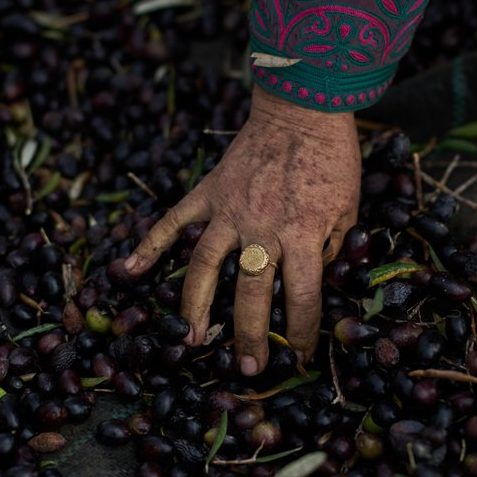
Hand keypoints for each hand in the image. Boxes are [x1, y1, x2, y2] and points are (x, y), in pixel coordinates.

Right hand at [124, 88, 361, 374]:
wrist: (302, 108)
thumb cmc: (331, 160)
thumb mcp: (348, 209)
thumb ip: (330, 250)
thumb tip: (315, 284)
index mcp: (302, 234)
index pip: (301, 297)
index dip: (300, 333)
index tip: (298, 356)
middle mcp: (261, 227)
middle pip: (249, 292)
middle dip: (248, 335)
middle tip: (246, 368)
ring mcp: (228, 210)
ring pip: (204, 265)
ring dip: (194, 305)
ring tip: (190, 338)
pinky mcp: (208, 192)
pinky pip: (173, 221)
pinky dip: (148, 245)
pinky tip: (129, 271)